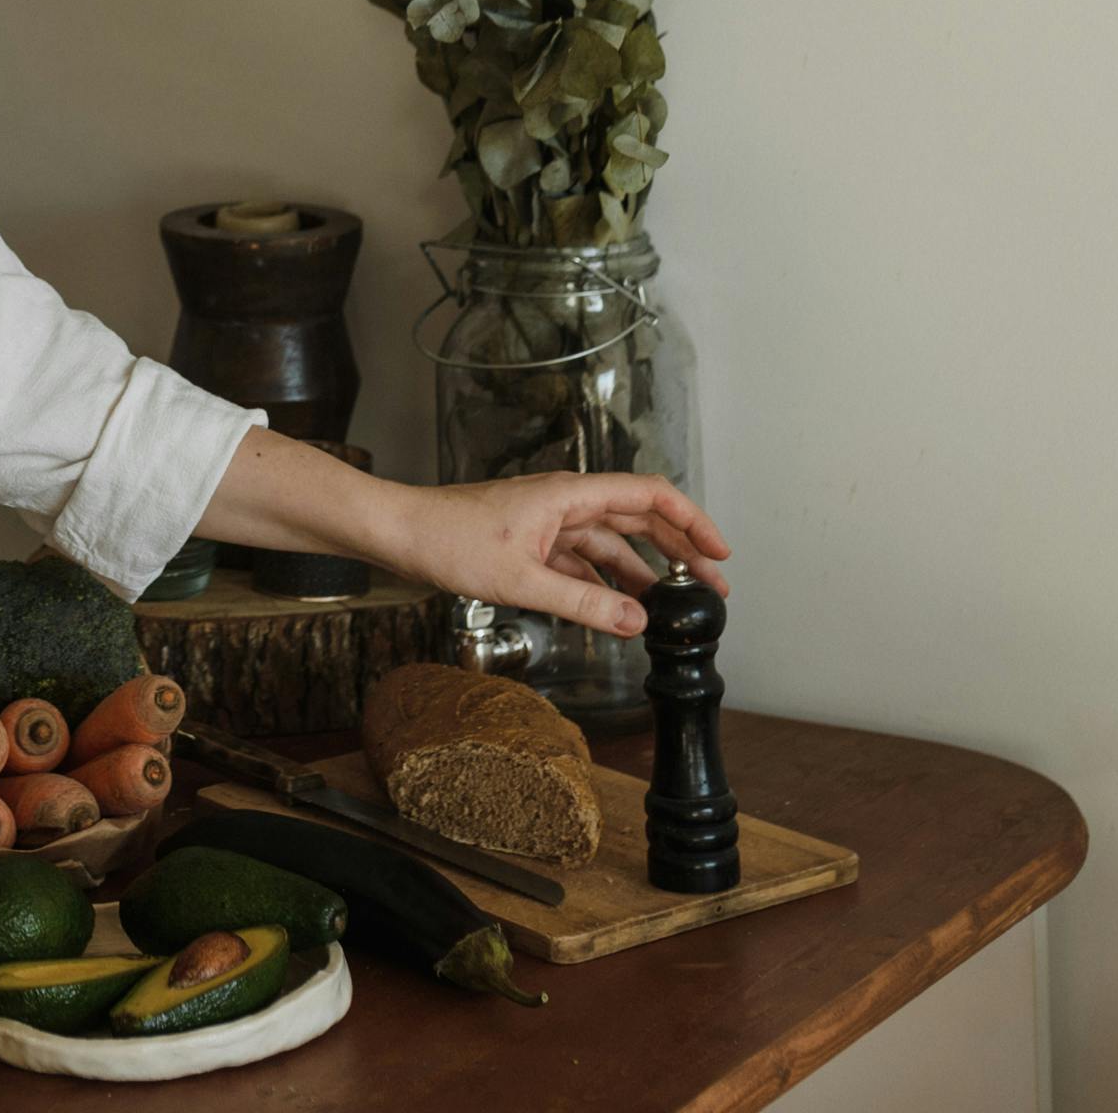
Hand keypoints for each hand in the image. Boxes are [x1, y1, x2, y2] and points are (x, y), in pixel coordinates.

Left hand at [380, 473, 730, 639]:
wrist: (398, 534)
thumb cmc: (448, 541)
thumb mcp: (522, 581)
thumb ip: (583, 603)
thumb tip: (637, 621)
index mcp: (569, 495)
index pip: (649, 496)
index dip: (691, 522)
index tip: (719, 553)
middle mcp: (564, 502)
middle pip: (638, 519)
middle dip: (679, 551)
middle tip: (712, 587)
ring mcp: (547, 522)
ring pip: (610, 543)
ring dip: (642, 571)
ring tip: (672, 606)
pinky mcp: (530, 543)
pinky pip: (580, 560)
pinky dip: (603, 581)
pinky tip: (617, 609)